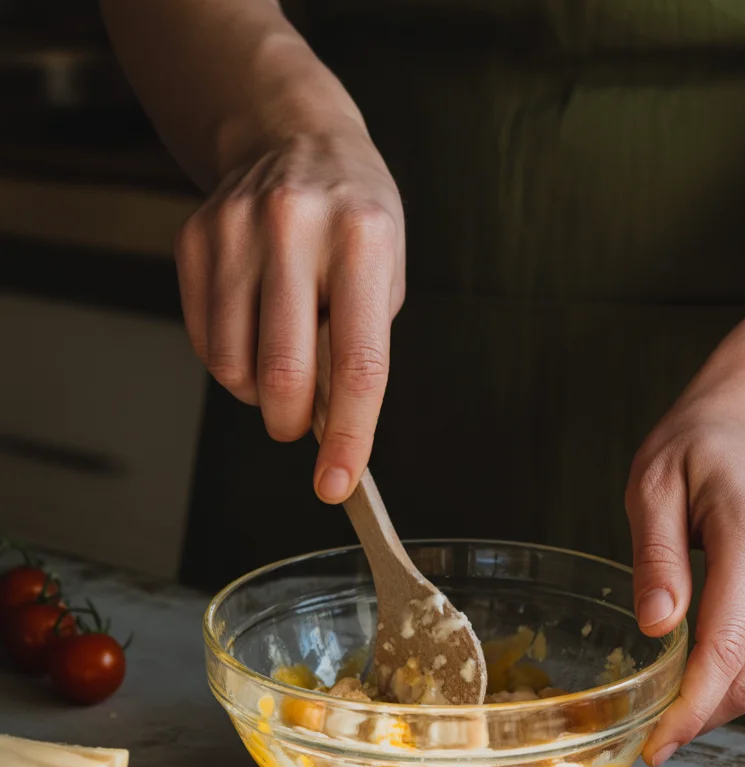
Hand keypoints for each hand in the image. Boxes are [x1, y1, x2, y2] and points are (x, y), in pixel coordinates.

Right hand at [175, 120, 404, 502]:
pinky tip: (252, 335)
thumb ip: (359, 344)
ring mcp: (236, 231)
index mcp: (363, 241)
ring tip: (280, 362)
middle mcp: (295, 230)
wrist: (292, 138)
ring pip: (234, 367)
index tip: (337, 484)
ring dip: (258, 394)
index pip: (358, 364)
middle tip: (298, 423)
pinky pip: (204, 342)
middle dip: (291, 423)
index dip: (347, 437)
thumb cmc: (354, 219)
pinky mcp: (195, 240)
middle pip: (283, 374)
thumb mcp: (384, 272)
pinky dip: (230, 364)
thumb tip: (328, 423)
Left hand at [626, 392, 744, 765]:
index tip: (656, 743)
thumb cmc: (699, 446)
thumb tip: (658, 629)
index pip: (727, 647)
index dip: (690, 708)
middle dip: (700, 718)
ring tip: (670, 703)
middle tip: (653, 737)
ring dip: (718, 699)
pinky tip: (703, 663)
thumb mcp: (652, 485)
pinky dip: (737, 670)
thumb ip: (655, 558)